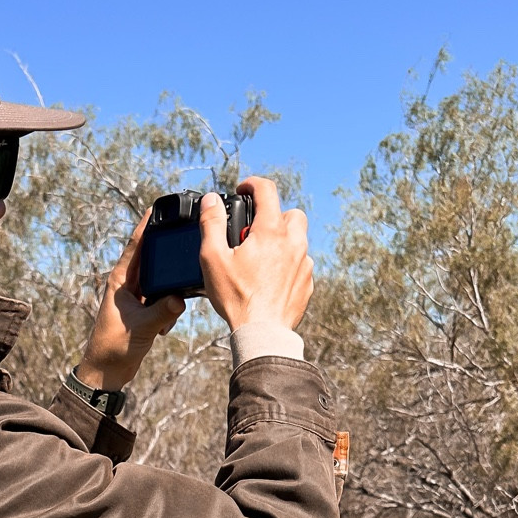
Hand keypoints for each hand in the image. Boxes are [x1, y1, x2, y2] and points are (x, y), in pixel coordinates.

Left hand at [74, 211, 184, 391]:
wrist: (106, 371)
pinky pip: (161, 298)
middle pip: (149, 259)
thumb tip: (179, 298)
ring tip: (176, 291)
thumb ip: (161, 312)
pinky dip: (168, 306)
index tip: (153, 208)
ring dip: (168, 286)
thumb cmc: (114, 347)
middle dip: (163, 252)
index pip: (135, 248)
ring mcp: (135, 297)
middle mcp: (126, 285)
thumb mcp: (141, 328)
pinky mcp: (142, 310)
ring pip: (158, 280)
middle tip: (181, 237)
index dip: (144, 227)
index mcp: (119, 282)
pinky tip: (167, 322)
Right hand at [199, 178, 311, 333]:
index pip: (267, 190)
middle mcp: (293, 242)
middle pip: (291, 214)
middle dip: (274, 215)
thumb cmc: (236, 297)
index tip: (243, 189)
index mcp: (271, 231)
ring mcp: (304, 263)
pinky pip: (301, 264)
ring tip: (262, 257)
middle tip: (255, 231)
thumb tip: (210, 201)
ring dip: (282, 240)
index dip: (252, 184)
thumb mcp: (213, 258)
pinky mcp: (307, 283)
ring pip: (298, 239)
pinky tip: (271, 278)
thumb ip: (211, 224)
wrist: (262, 333)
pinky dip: (288, 264)